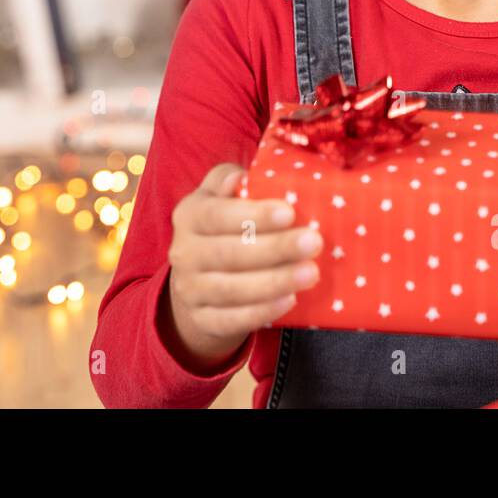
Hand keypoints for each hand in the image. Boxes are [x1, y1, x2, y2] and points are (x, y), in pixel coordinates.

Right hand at [161, 163, 322, 371]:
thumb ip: (228, 180)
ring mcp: (190, 290)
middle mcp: (183, 252)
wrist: (196, 281)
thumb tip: (242, 177)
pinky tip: (290, 300)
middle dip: (275, 248)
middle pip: (229, 253)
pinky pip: (233, 319)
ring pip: (232, 289)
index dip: (253, 215)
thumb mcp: (218, 197)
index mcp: (189, 215)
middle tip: (314, 242)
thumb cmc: (222, 228)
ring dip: (275, 282)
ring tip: (311, 272)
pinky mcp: (202, 320)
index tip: (289, 212)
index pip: (217, 214)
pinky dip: (262, 311)